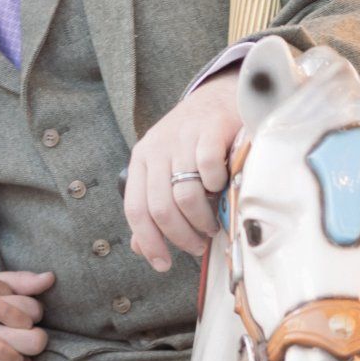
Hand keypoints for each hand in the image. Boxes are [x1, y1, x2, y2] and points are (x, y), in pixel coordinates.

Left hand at [124, 72, 240, 272]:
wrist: (219, 97)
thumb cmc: (194, 142)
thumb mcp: (166, 171)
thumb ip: (153, 206)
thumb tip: (141, 247)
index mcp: (142, 160)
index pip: (136, 209)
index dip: (148, 242)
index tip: (163, 264)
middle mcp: (158, 148)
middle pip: (160, 208)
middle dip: (180, 236)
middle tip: (196, 246)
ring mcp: (184, 137)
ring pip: (185, 195)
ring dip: (201, 220)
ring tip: (211, 226)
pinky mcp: (211, 129)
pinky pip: (208, 168)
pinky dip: (217, 186)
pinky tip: (223, 188)